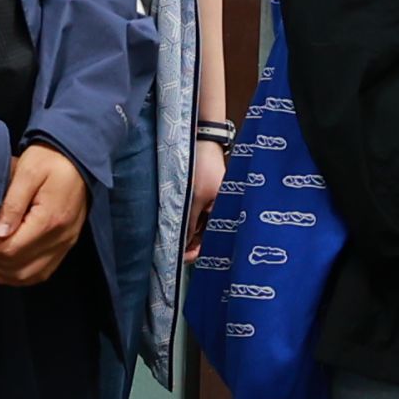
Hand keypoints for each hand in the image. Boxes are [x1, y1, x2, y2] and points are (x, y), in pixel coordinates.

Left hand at [0, 142, 90, 286]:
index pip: (10, 249)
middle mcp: (60, 238)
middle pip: (17, 266)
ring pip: (29, 275)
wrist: (77, 158)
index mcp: (49, 220)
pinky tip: (3, 271)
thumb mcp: (27, 171)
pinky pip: (42, 272)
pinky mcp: (66, 245)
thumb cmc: (49, 160)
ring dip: (2, 270)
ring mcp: (65, 244)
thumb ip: (12, 203)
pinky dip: (20, 276)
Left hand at [186, 133, 224, 262]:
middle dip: (191, 243)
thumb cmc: (204, 167)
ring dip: (188, 231)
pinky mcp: (205, 195)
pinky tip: (177, 223)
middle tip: (174, 251)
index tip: (182, 257)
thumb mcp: (195, 198)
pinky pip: (197, 213)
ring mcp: (213, 202)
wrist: (202, 140)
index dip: (197, 250)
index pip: (212, 239)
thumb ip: (190, 222)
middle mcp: (220, 209)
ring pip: (200, 224)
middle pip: (206, 234)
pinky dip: (188, 219)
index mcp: (225, 211)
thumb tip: (185, 244)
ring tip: (173, 238)